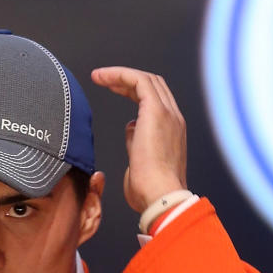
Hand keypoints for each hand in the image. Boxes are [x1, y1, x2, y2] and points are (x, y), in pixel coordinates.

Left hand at [90, 67, 186, 212]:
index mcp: (172, 131)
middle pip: (153, 85)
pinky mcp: (156, 111)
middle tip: (104, 81)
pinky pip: (138, 81)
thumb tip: (130, 129)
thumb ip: (136, 142)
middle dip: (127, 80)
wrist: (160, 197)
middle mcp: (173, 118)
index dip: (133, 91)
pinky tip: (103, 77)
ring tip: (100, 77)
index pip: (155, 100)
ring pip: (146, 79)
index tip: (114, 91)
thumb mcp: (139, 163)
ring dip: (120, 75)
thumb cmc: (149, 192)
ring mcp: (167, 113)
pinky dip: (120, 75)